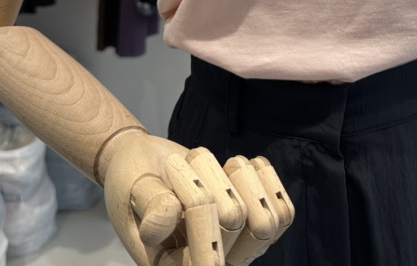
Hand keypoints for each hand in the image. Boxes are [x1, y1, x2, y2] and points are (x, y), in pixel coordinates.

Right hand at [103, 133, 294, 264]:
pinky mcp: (252, 228)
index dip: (206, 224)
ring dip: (238, 176)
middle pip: (236, 222)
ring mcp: (234, 249)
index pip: (207, 260)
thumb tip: (166, 224)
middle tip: (190, 161)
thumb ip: (152, 203)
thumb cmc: (134, 178)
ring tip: (213, 164)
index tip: (199, 194)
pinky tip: (249, 165)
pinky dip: (267, 181)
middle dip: (214, 180)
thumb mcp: (134, 186)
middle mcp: (208, 263)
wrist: (146, 163)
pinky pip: (282, 214)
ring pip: (265, 218)